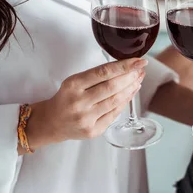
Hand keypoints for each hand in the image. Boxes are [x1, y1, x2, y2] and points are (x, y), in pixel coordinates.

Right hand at [25, 58, 146, 149]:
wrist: (51, 122)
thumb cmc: (66, 98)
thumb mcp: (74, 81)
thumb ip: (96, 76)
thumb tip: (125, 67)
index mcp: (73, 85)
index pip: (103, 72)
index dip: (124, 66)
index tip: (138, 61)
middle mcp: (79, 103)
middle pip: (112, 87)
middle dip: (131, 76)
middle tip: (141, 69)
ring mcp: (86, 119)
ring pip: (116, 101)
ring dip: (131, 88)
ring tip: (138, 79)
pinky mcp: (93, 131)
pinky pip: (114, 114)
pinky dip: (125, 102)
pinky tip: (130, 93)